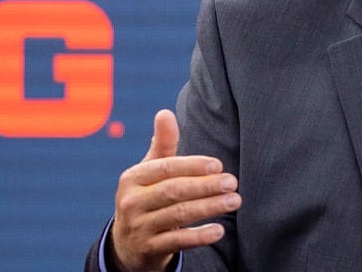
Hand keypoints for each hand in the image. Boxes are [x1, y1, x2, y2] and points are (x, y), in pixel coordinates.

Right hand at [107, 110, 241, 271]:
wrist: (127, 244)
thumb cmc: (147, 197)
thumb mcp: (149, 172)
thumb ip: (162, 144)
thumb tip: (165, 112)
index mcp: (133, 178)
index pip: (165, 168)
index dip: (192, 166)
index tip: (218, 165)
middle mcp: (131, 202)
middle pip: (173, 191)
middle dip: (206, 186)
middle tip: (233, 182)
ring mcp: (139, 227)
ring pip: (178, 215)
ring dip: (209, 207)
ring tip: (234, 201)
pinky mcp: (148, 249)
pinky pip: (176, 241)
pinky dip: (199, 236)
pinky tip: (219, 230)